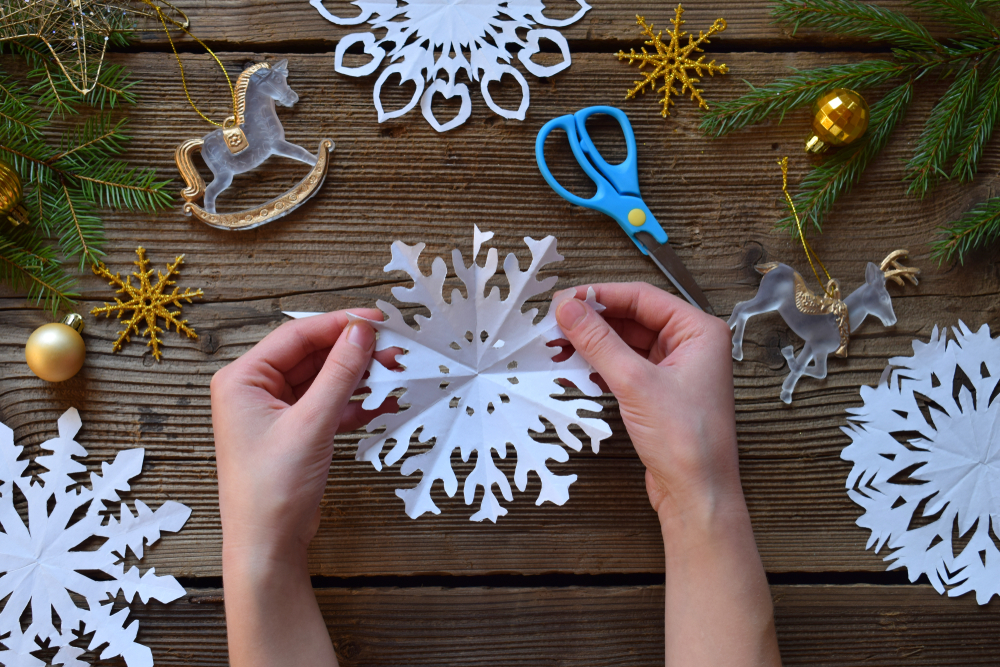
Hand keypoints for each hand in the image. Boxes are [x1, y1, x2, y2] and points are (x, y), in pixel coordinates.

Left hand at [212, 309, 395, 559]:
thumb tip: (362, 333)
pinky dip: (354, 403)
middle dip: (353, 353)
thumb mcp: (311, 424)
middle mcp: (254, 390)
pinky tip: (383, 402)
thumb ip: (339, 373)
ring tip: (395, 372)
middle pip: (312, 355)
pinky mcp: (294, 432)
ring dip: (358, 377)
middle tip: (392, 348)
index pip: (297, 336)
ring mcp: (275, 412)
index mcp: (242, 379)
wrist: (267, 546)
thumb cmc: (271, 490)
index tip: (376, 319)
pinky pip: (328, 405)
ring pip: (324, 380)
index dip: (339, 324)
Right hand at [554, 282, 740, 520]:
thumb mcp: (635, 383)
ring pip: (626, 344)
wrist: (697, 495)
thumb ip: (599, 342)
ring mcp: (676, 371)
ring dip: (593, 345)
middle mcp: (691, 347)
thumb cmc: (687, 443)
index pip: (642, 298)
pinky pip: (626, 367)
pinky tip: (576, 369)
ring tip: (558, 346)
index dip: (600, 296)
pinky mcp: (660, 393)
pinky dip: (601, 366)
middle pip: (632, 319)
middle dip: (593, 322)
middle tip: (555, 324)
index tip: (565, 300)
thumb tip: (570, 309)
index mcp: (699, 332)